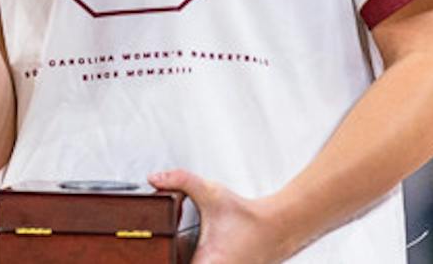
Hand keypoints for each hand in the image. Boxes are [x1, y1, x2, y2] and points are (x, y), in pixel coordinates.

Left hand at [150, 169, 294, 263]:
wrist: (278, 226)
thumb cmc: (247, 215)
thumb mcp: (210, 193)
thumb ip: (180, 180)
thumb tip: (153, 178)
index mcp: (209, 263)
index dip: (166, 260)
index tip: (163, 251)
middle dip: (173, 256)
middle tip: (168, 244)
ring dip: (184, 257)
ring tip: (180, 245)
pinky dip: (195, 258)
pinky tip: (192, 249)